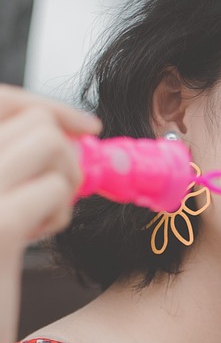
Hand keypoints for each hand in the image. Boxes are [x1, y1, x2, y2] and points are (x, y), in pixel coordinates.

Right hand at [0, 84, 99, 252]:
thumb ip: (10, 165)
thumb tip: (68, 132)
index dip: (45, 104)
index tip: (87, 126)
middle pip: (33, 120)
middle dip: (64, 156)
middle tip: (57, 197)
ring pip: (50, 141)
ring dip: (65, 180)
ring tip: (42, 217)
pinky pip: (55, 188)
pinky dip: (59, 213)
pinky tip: (36, 237)